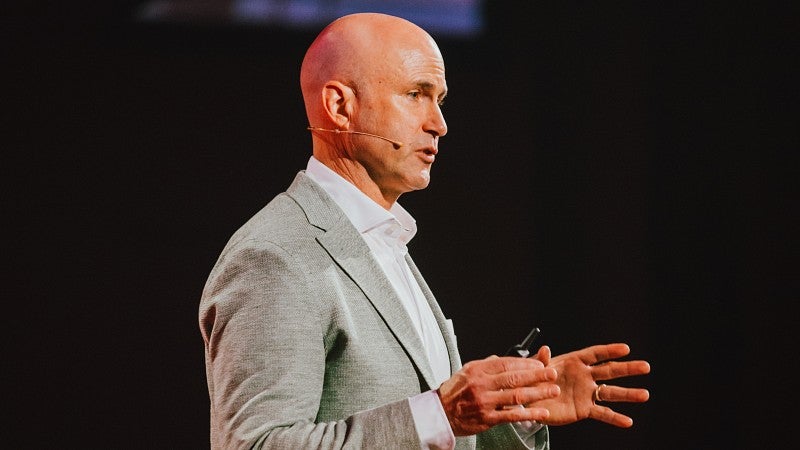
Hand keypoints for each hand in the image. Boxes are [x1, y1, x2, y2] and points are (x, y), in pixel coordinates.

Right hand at [437, 356, 559, 435]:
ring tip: (552, 390)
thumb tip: (503, 358)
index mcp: (478, 370)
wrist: (439, 413)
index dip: (525, 362)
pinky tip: (541, 413)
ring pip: (516, 395)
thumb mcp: (467, 371)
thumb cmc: (454, 392)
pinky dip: (529, 414)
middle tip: (552, 373)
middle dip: (537, 375)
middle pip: (514, 377)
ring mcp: (485, 402)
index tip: (540, 362)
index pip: (506, 363)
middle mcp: (481, 384)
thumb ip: (486, 364)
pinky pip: (512, 415)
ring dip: (537, 393)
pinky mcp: (487, 418)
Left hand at [532, 343, 649, 427]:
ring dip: (628, 394)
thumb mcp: (535, 369)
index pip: (595, 354)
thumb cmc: (533, 380)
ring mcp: (586, 393)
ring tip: (645, 394)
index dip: (610, 350)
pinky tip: (628, 421)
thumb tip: (545, 349)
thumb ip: (542, 361)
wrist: (529, 401)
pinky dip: (615, 418)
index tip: (626, 349)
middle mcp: (584, 376)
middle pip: (609, 370)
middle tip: (645, 366)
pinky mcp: (584, 409)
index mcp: (574, 362)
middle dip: (627, 368)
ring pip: (610, 393)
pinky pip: (602, 413)